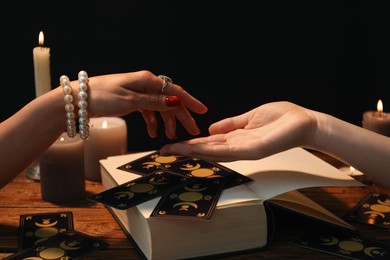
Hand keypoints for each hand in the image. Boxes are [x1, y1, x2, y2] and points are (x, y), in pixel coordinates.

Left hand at [86, 70, 207, 138]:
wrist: (78, 101)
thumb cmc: (101, 97)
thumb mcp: (130, 101)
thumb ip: (154, 102)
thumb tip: (175, 101)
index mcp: (147, 80)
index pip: (174, 92)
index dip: (190, 102)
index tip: (202, 111)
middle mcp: (145, 84)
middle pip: (169, 101)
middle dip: (181, 116)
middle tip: (191, 131)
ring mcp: (138, 92)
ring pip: (159, 107)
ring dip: (166, 121)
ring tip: (169, 136)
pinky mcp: (130, 99)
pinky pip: (147, 110)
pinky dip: (152, 120)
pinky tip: (152, 131)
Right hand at [160, 101, 315, 160]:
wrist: (304, 123)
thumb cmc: (282, 118)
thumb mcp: (250, 117)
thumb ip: (231, 124)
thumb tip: (211, 129)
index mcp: (236, 137)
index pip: (208, 142)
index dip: (189, 143)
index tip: (172, 144)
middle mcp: (237, 146)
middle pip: (206, 149)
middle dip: (184, 150)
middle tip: (163, 151)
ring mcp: (244, 149)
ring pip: (213, 151)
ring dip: (192, 152)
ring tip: (173, 150)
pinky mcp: (253, 149)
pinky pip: (228, 150)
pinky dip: (211, 150)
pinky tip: (196, 149)